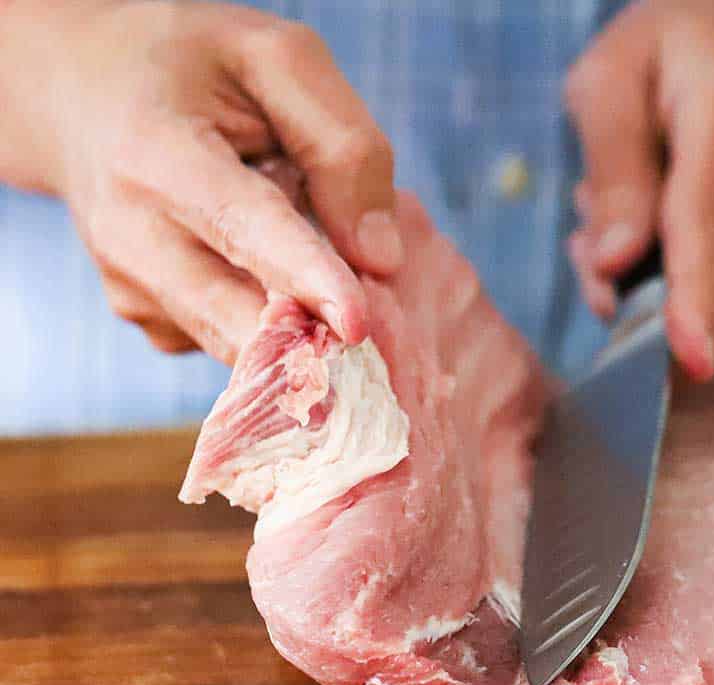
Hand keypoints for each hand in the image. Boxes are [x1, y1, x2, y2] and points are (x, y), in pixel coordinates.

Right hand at [0, 1, 400, 362]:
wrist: (81, 93)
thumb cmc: (192, 68)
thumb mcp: (275, 58)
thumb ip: (341, 144)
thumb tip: (380, 257)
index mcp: (154, 150)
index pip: (241, 226)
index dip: (305, 279)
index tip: (356, 323)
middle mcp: (130, 233)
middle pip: (237, 315)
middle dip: (312, 336)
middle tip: (379, 329)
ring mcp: (133, 290)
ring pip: (244, 344)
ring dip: (298, 324)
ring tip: (308, 262)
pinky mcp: (150, 324)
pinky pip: (234, 344)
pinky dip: (272, 325)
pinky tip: (269, 271)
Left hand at [565, 0, 713, 380]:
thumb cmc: (689, 41)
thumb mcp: (618, 72)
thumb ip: (612, 168)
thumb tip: (610, 264)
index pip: (709, 226)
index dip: (695, 306)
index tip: (688, 363)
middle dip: (676, 334)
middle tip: (614, 300)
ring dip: (691, 308)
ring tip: (647, 240)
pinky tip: (698, 235)